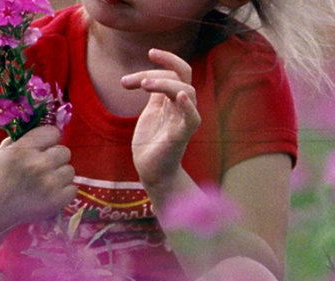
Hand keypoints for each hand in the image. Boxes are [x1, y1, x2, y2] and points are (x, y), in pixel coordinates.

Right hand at [0, 126, 75, 228]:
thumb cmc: (2, 175)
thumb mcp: (7, 149)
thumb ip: (28, 135)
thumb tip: (53, 126)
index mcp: (23, 149)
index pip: (53, 132)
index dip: (49, 140)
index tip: (43, 148)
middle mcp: (37, 164)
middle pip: (65, 152)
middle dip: (55, 159)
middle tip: (41, 169)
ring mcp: (49, 183)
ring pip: (70, 170)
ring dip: (59, 176)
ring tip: (43, 183)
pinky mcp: (57, 200)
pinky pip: (73, 188)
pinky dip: (63, 192)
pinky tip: (47, 194)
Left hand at [123, 48, 200, 189]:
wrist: (151, 171)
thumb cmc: (150, 144)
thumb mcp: (151, 112)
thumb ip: (155, 96)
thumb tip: (147, 76)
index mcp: (174, 100)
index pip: (176, 72)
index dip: (164, 62)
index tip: (150, 53)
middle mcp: (182, 107)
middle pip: (184, 75)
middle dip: (168, 62)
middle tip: (147, 59)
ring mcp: (183, 120)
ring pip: (186, 90)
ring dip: (164, 83)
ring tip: (142, 85)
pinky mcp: (181, 136)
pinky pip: (192, 118)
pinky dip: (188, 106)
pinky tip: (180, 96)